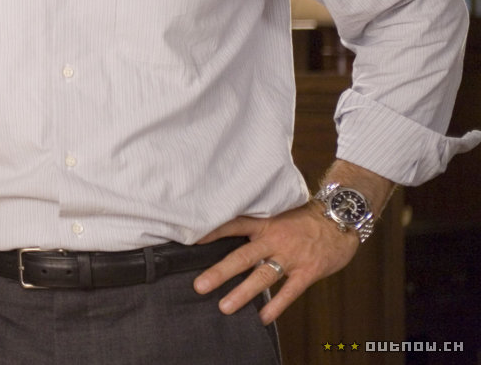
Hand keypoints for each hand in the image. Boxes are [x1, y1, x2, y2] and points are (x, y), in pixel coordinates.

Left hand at [193, 203, 358, 323]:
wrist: (340, 218)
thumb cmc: (305, 217)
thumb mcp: (278, 213)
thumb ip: (257, 224)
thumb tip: (229, 234)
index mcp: (265, 222)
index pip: (233, 226)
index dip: (211, 233)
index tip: (190, 241)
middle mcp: (274, 239)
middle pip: (242, 256)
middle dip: (220, 272)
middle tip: (200, 286)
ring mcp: (291, 256)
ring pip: (263, 276)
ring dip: (243, 293)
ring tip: (225, 307)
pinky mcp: (308, 271)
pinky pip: (290, 291)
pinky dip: (276, 305)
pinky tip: (263, 318)